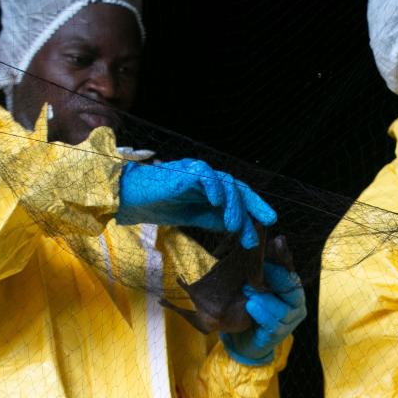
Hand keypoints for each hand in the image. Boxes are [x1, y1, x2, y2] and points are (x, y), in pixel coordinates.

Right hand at [117, 158, 276, 248]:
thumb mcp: (192, 217)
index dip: (253, 208)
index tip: (267, 224)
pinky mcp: (183, 171)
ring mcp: (196, 173)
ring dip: (234, 205)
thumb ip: (212, 219)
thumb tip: (235, 226)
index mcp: (209, 189)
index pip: (238, 196)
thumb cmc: (156, 205)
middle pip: (238, 188)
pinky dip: (215, 187)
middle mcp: (206, 179)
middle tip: (269, 220)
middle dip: (255, 204)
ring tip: (234, 227)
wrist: (128, 198)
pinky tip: (218, 204)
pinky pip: (205, 174)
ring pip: (226, 183)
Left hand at [222, 262, 306, 364]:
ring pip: (283, 311)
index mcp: (294, 293)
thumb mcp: (257, 288)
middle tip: (258, 271)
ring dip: (265, 299)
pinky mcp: (277, 336)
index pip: (293, 278)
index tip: (267, 258)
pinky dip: (262, 314)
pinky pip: (273, 325)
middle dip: (276, 281)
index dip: (281, 268)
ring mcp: (289, 324)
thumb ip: (262, 272)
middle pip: (293, 293)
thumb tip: (261, 248)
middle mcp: (297, 308)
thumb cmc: (252, 308)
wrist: (243, 338)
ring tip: (248, 291)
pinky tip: (250, 306)